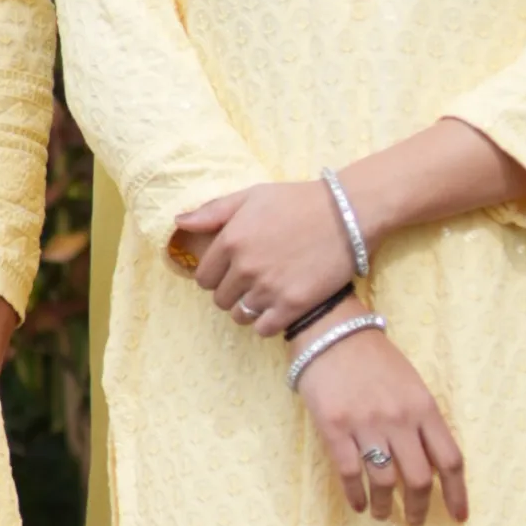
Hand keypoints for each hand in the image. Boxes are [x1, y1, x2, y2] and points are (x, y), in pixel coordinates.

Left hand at [174, 180, 359, 336]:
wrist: (347, 213)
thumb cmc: (297, 201)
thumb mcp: (251, 196)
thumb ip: (213, 212)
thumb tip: (179, 222)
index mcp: (231, 240)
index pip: (203, 277)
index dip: (215, 276)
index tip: (230, 272)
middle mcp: (245, 267)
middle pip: (220, 299)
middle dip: (231, 292)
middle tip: (251, 282)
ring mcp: (269, 288)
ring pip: (240, 316)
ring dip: (248, 309)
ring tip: (265, 295)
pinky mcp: (293, 305)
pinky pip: (264, 329)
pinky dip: (267, 323)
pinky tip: (278, 308)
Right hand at [297, 330, 468, 525]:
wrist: (332, 333)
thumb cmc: (375, 360)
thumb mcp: (412, 385)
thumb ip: (423, 422)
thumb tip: (432, 465)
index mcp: (424, 408)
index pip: (450, 460)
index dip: (457, 494)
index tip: (458, 516)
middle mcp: (399, 420)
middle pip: (419, 478)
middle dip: (420, 508)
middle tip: (415, 522)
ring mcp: (365, 425)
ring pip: (384, 481)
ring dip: (387, 506)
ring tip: (385, 515)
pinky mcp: (334, 428)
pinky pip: (349, 472)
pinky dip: (356, 495)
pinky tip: (359, 505)